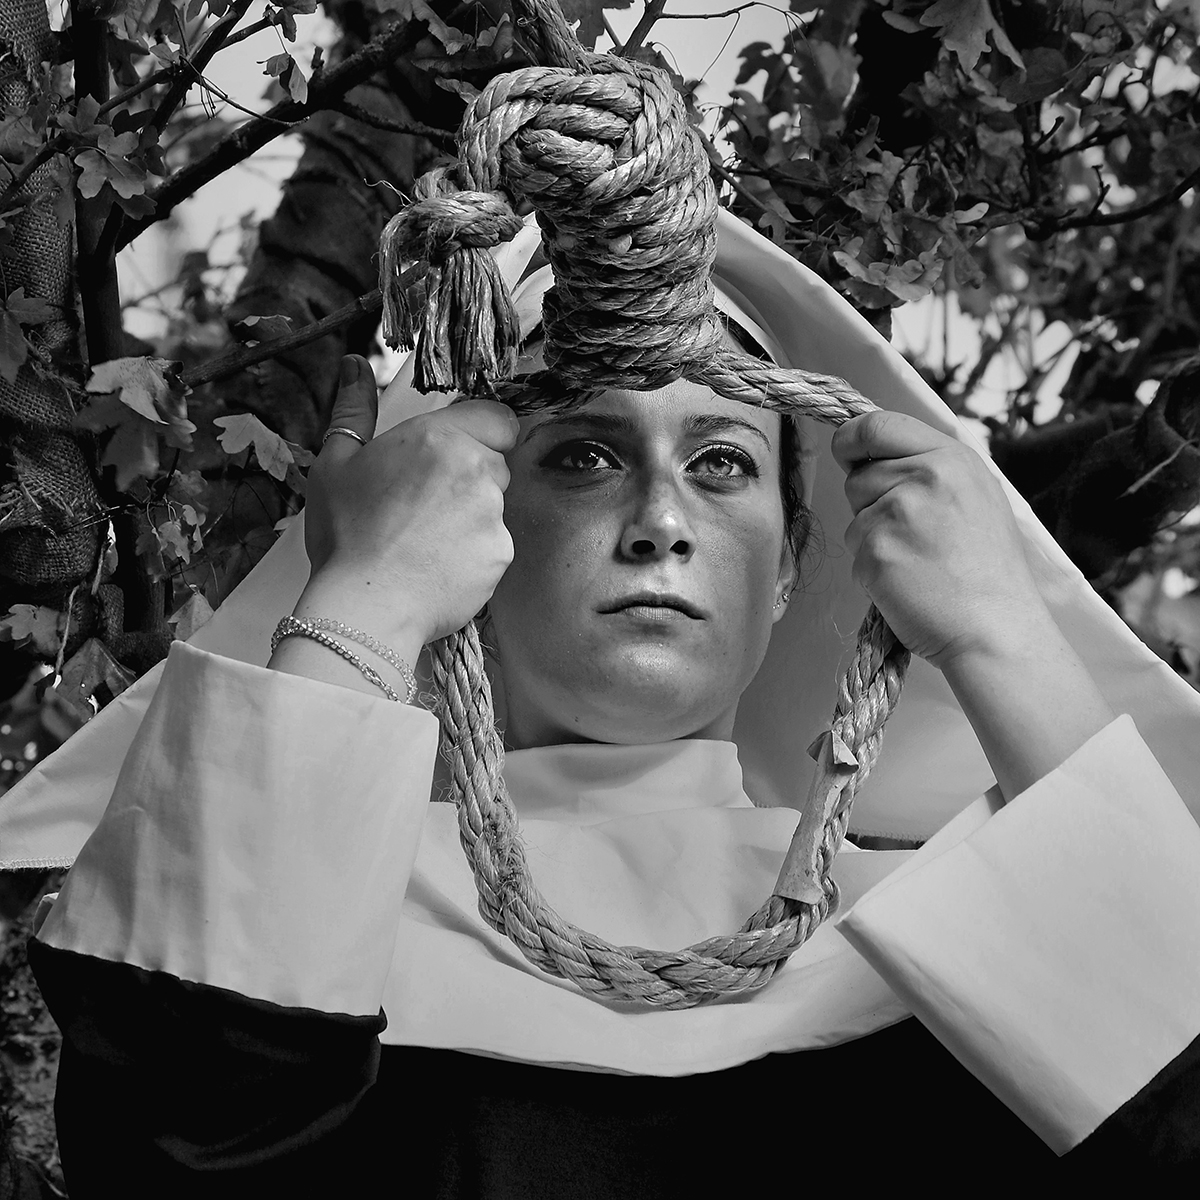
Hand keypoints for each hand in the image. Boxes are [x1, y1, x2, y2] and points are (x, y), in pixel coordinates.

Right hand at [301, 355, 518, 647]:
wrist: (364, 606)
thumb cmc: (345, 535)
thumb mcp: (334, 462)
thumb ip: (354, 408)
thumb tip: (354, 364)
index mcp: (439, 437)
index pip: (498, 418)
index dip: (482, 433)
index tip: (455, 454)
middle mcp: (476, 469)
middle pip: (495, 463)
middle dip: (470, 478)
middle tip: (423, 505)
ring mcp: (493, 514)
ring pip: (495, 506)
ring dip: (472, 517)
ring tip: (425, 541)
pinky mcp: (501, 554)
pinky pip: (496, 546)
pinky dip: (474, 555)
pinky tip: (438, 566)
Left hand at [832, 410, 1050, 670]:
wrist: (995, 628)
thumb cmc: (988, 571)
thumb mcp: (976, 496)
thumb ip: (931, 469)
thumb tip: (876, 456)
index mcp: (951, 458)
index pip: (878, 424)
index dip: (852, 438)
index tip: (847, 451)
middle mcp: (923, 478)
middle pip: (858, 476)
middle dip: (869, 502)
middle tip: (910, 534)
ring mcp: (896, 513)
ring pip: (853, 516)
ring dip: (871, 537)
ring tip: (916, 561)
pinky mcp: (875, 550)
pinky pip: (854, 551)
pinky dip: (872, 569)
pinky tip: (907, 582)